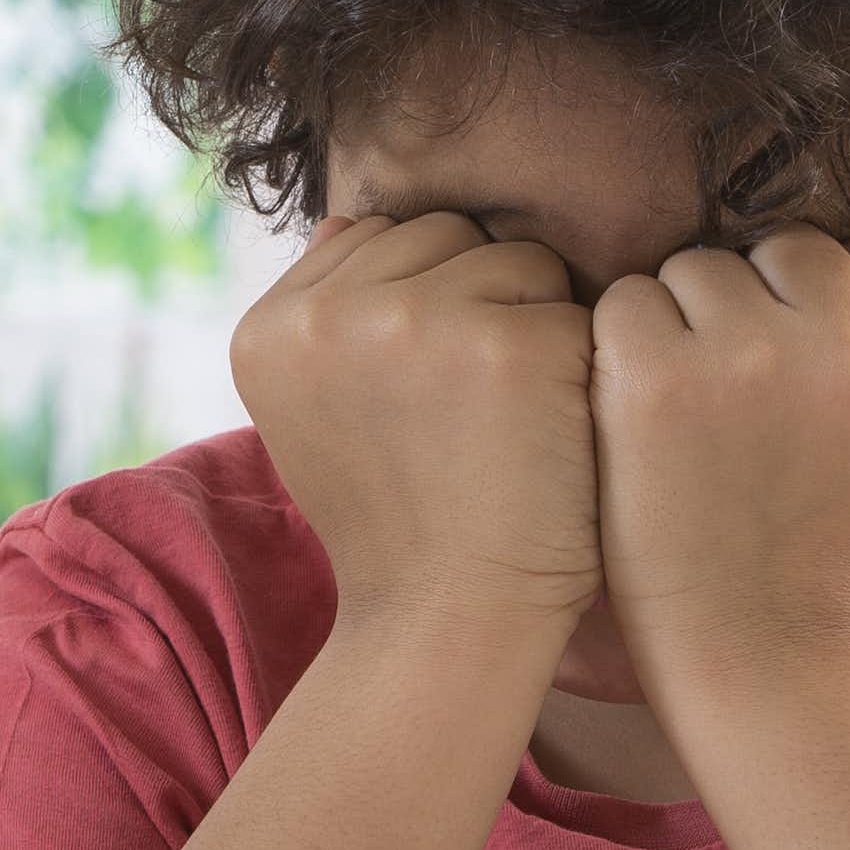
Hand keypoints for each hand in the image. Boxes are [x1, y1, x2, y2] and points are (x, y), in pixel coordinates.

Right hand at [231, 211, 602, 636]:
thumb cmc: (404, 526)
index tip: (431, 397)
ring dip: (534, 327)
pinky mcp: (507, 345)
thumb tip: (352, 223)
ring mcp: (414, 322)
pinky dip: (581, 370)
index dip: (427, 305)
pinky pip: (574, 309)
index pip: (379, 239)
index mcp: (269, 329)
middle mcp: (327, 315)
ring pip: (517, 260)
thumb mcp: (320, 418)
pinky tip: (555, 439)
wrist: (449, 627)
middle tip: (476, 415)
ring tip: (511, 424)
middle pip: (448, 234)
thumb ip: (329, 316)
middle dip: (480, 303)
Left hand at [585, 224, 849, 681]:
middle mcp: (849, 346)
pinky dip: (622, 348)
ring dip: (684, 321)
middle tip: (733, 389)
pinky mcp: (658, 380)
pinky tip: (635, 412)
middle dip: (754, 304)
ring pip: (701, 267)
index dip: (818, 310)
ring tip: (686, 405)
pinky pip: (629, 302)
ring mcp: (750, 358)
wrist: (766, 650)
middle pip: (783, 251)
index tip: (794, 375)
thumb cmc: (847, 552)